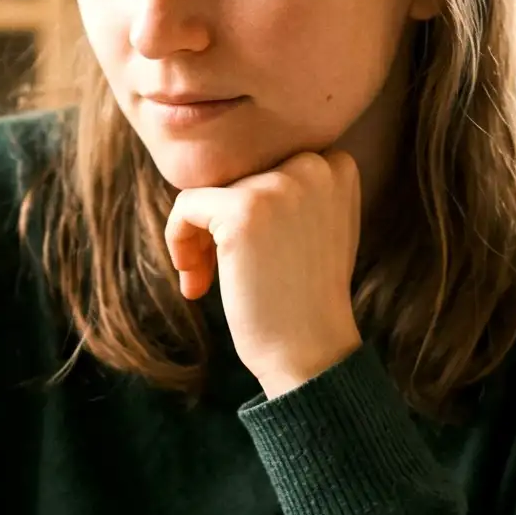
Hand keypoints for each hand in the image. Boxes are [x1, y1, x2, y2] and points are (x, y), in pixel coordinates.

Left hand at [164, 150, 363, 396]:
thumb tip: (236, 167)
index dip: (247, 205)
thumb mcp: (318, 227)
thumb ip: (294, 189)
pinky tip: (194, 281)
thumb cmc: (306, 298)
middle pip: (236, 174)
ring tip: (203, 279)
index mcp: (337, 166)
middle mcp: (314, 166)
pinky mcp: (242, 210)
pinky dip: (178, 240)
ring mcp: (279, 185)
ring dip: (198, 236)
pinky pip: (186, 206)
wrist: (310, 351)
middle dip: (219, 221)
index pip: (266, 163)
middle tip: (217, 269)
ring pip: (209, 191)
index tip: (247, 250)